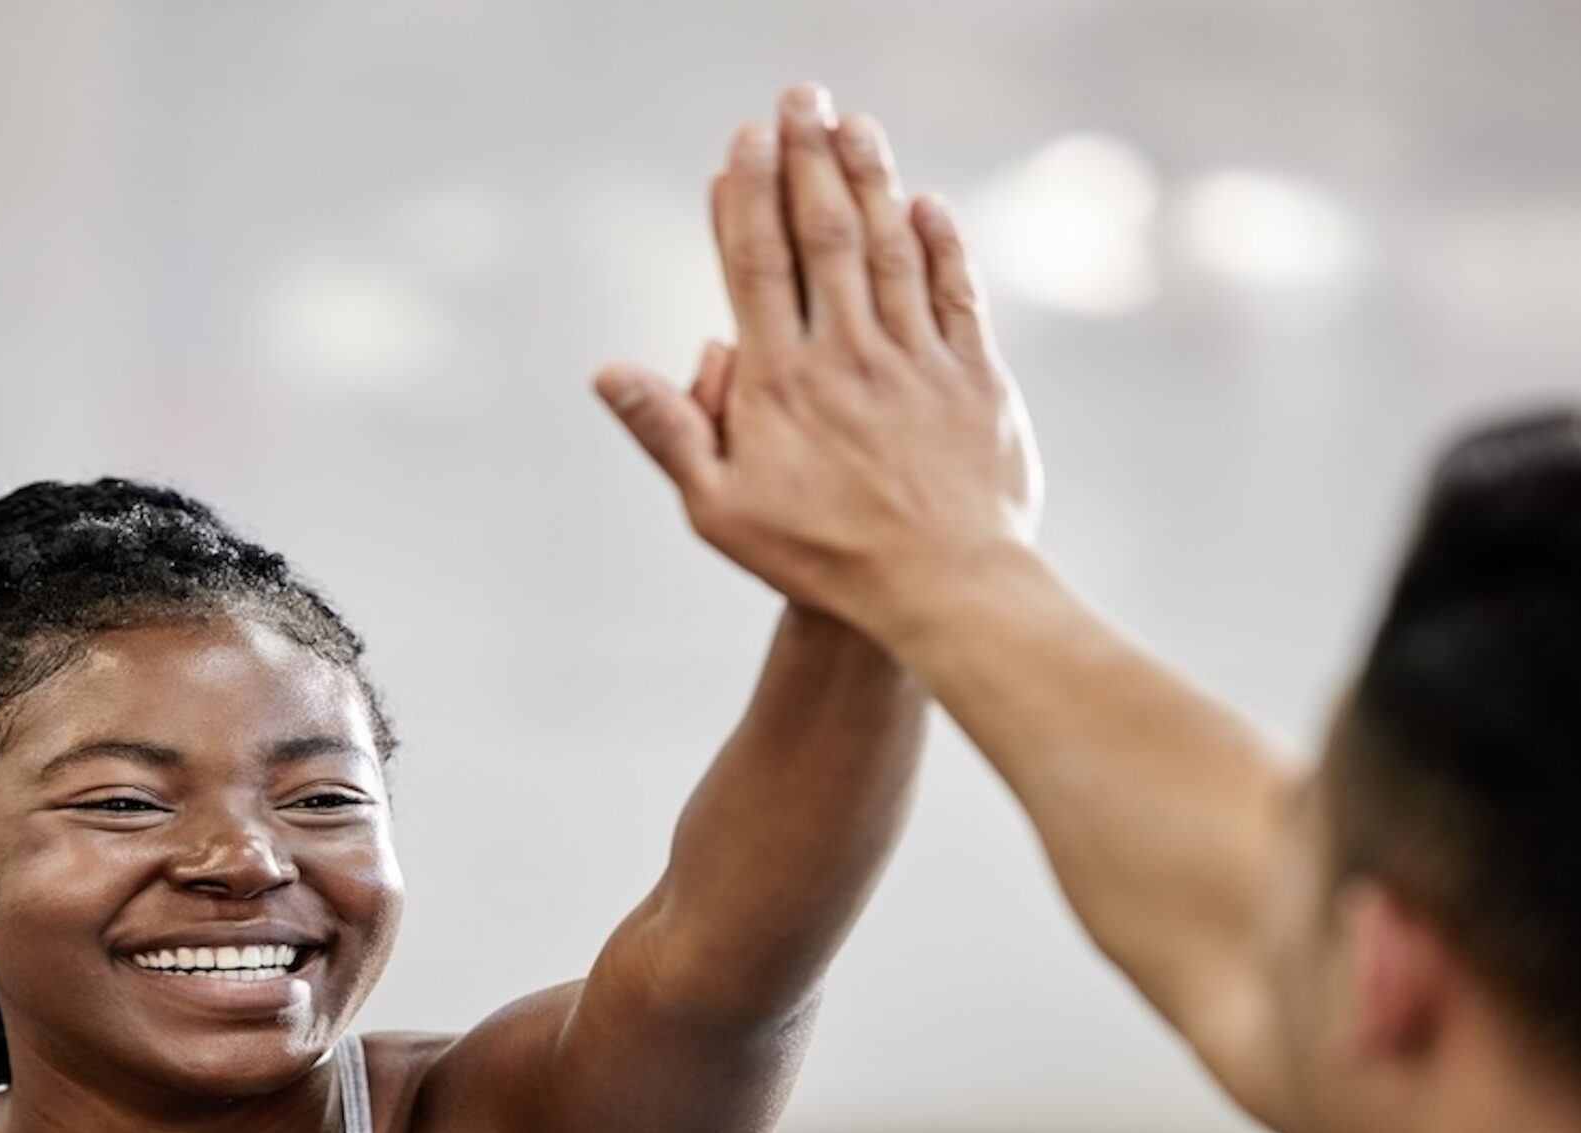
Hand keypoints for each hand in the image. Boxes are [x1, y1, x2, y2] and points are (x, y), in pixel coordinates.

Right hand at [596, 84, 1042, 636]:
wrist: (946, 588)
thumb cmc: (821, 559)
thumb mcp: (720, 510)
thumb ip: (667, 431)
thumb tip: (606, 372)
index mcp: (782, 381)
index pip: (758, 264)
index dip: (748, 195)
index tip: (743, 140)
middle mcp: (850, 355)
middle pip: (825, 235)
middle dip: (807, 158)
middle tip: (798, 97)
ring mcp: (917, 360)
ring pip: (892, 250)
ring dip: (871, 179)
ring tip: (854, 123)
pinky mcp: (975, 378)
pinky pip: (956, 295)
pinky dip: (942, 244)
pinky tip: (927, 204)